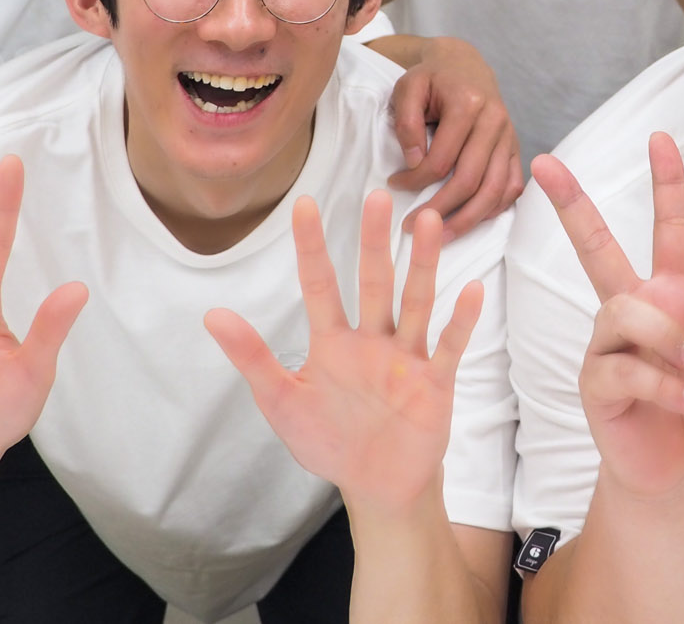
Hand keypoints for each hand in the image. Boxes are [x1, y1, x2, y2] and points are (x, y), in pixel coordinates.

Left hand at [205, 191, 482, 511]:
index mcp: (333, 342)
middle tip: (377, 195)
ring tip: (427, 222)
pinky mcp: (435, 382)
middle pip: (375, 282)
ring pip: (416, 301)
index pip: (321, 285)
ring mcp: (406, 358)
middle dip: (374, 241)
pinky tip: (472, 289)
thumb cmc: (329, 441)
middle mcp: (373, 340)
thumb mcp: (283, 402)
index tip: (304, 204)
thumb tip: (211, 314)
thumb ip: (253, 358)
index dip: (312, 246)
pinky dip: (461, 320)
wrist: (378, 487)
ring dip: (422, 264)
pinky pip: (450, 346)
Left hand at [387, 36, 524, 238]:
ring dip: (468, 219)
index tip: (395, 184)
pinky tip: (471, 220)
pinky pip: (511, 187)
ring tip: (441, 237)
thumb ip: (407, 122)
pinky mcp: (515, 148)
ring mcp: (510, 137)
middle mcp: (496, 121)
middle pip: (470, 180)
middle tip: (412, 225)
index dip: (415, 179)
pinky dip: (494, 209)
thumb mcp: (408, 87)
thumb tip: (414, 162)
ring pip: (494, 190)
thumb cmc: (432, 78)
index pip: (442, 158)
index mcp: (469, 104)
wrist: (465, 65)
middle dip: (440, 209)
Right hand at [534, 133, 683, 499]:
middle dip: (572, 204)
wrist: (681, 467)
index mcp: (671, 295)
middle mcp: (632, 309)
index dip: (668, 185)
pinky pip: (625, 368)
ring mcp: (607, 345)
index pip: (670, 230)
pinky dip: (666, 386)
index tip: (660, 138)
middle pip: (595, 247)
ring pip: (626, 312)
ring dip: (670, 338)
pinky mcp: (595, 382)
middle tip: (544, 163)